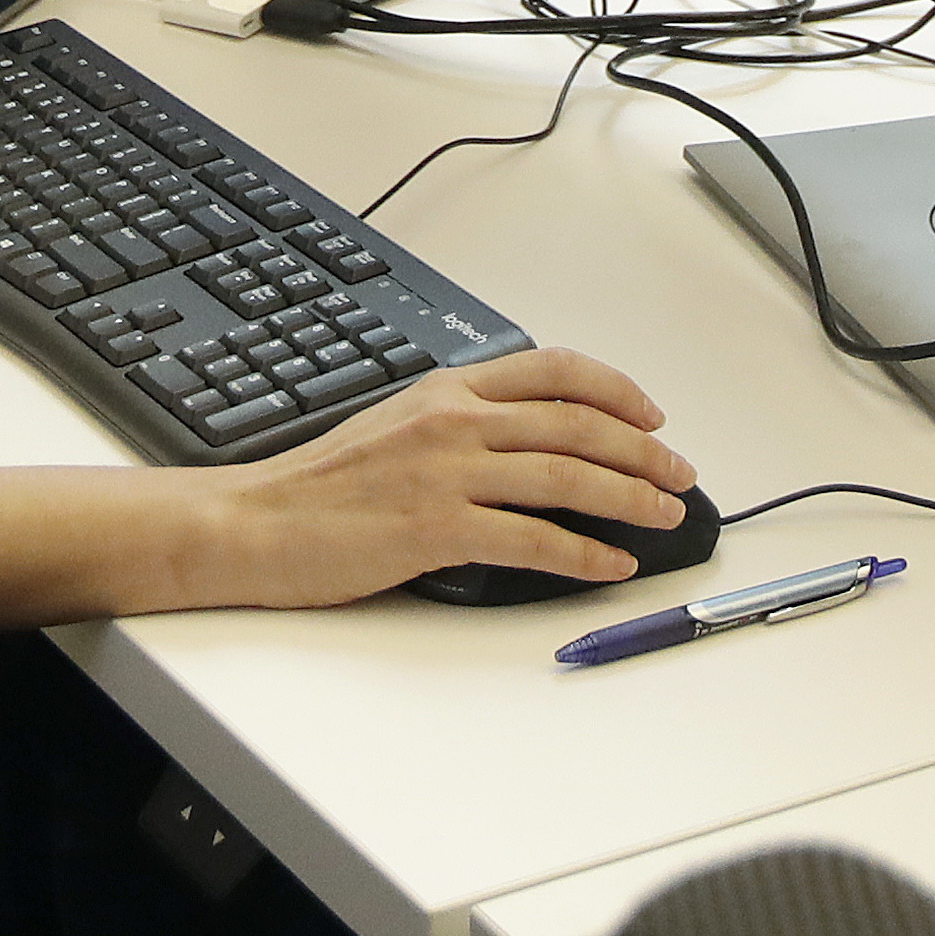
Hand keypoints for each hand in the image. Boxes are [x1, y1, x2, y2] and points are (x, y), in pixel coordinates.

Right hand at [200, 349, 693, 608]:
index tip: (650, 414)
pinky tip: (612, 565)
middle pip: (577, 424)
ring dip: (630, 497)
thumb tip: (523, 443)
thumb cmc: (319, 485)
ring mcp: (448, 473)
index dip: (616, 390)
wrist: (255, 521)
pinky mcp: (439, 528)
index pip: (553, 371)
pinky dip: (585, 554)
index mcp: (447, 390)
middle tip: (679, 473)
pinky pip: (534, 539)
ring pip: (568, 477)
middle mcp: (455, 421)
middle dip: (642, 450)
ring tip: (665, 515)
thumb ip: (458, 424)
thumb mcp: (393, 425)